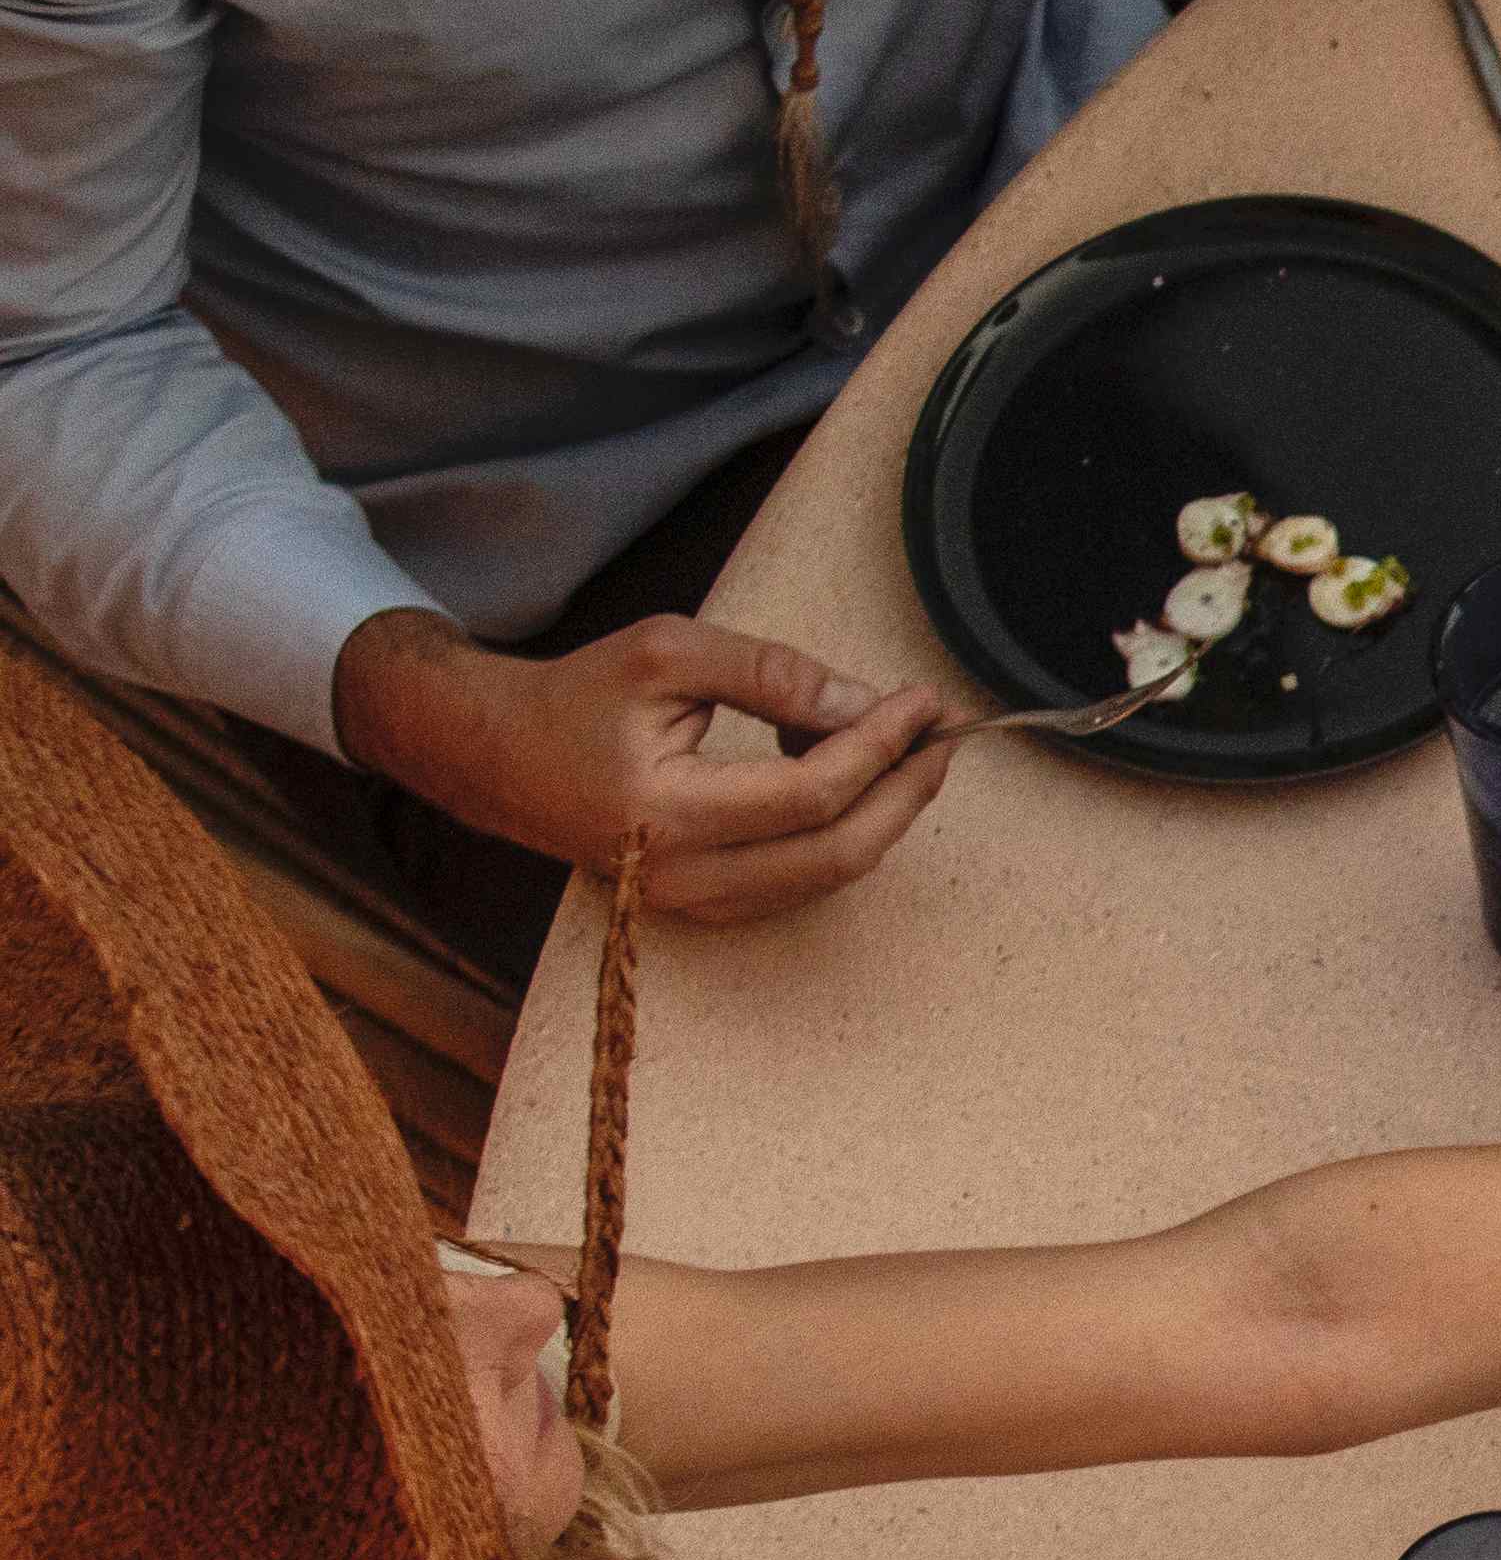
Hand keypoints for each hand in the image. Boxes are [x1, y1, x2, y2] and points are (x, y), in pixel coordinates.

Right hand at [330, 610, 951, 919]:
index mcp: (663, 813)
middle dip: (905, 792)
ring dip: (882, 813)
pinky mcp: (701, 906)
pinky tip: (848, 777)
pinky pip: (800, 881)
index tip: (922, 702)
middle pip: (837, 852)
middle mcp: (680, 876)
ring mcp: (691, 902)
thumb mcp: (667, 654)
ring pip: (826, 875)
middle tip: (941, 737)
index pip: (811, 794)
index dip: (881, 746)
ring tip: (903, 747)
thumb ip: (769, 674)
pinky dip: (840, 831)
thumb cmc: (577, 697)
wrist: (500, 754)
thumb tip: (865, 702)